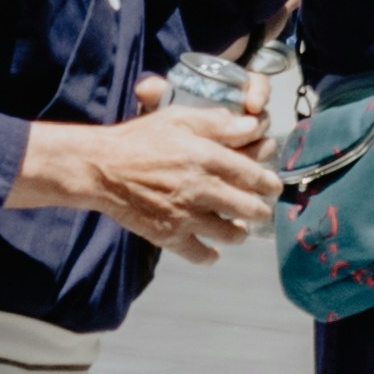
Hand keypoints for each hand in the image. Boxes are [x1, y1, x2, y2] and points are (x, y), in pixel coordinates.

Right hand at [55, 87, 278, 261]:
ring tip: (238, 228)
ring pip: (231, 235)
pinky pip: (200, 254)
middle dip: (261, 211)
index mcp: (207, 158)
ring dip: (239, 233)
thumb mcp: (179, 119)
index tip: (273, 186)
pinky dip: (210, 255)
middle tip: (260, 210)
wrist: (101, 168)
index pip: (254, 176)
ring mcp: (185, 215)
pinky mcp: (169, 236)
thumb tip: (252, 126)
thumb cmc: (139, 139)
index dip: (269, 183)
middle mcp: (201, 189)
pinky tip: (211, 249)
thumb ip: (217, 123)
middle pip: (250, 209)